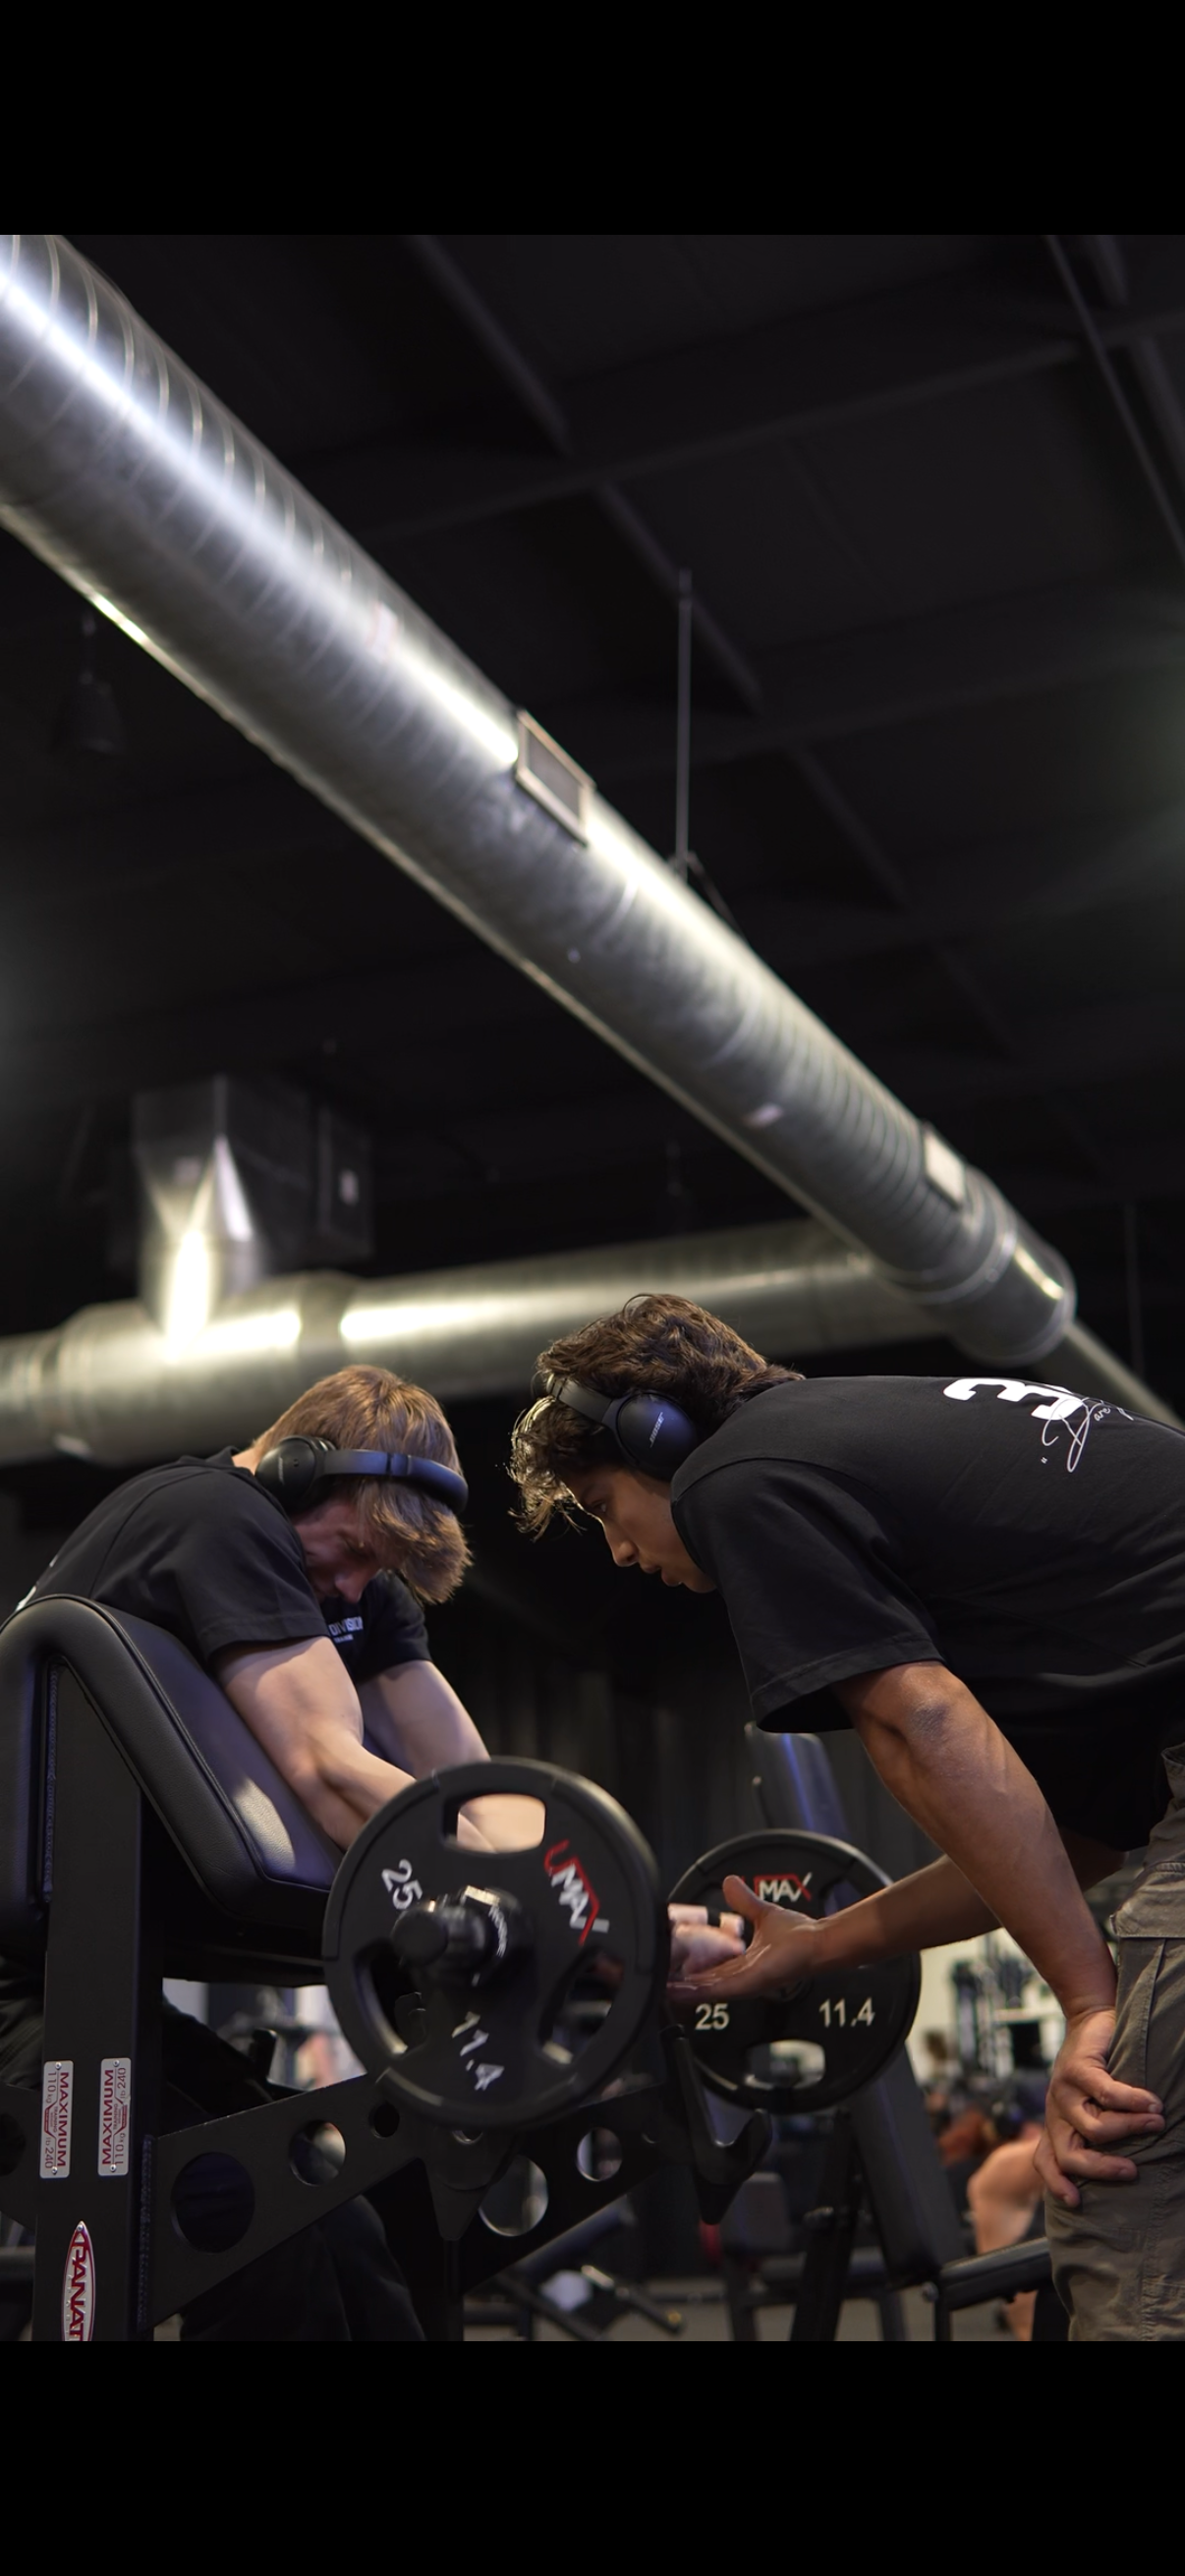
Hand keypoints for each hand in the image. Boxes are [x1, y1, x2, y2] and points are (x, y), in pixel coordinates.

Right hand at [667, 1875, 821, 2000]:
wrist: (818, 1943)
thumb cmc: (800, 1937)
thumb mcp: (762, 1915)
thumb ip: (744, 1902)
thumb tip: (730, 1883)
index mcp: (742, 1963)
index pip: (709, 1969)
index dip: (688, 1967)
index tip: (668, 1963)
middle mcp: (741, 1976)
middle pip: (703, 1983)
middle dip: (679, 1983)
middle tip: (654, 1981)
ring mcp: (744, 1982)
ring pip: (705, 1989)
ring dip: (682, 1989)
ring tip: (659, 1988)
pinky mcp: (749, 1983)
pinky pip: (718, 1989)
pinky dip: (697, 1990)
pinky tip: (679, 1990)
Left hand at [1033, 2006, 1164, 2208]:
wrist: (1090, 2019)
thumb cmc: (1097, 2068)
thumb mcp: (1089, 2104)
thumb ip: (1096, 2129)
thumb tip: (1127, 2162)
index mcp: (1055, 2123)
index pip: (1045, 2160)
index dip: (1056, 2183)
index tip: (1076, 2203)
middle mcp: (1054, 2111)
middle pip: (1070, 2156)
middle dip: (1102, 2169)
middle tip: (1132, 2171)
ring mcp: (1062, 2091)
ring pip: (1095, 2129)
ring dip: (1131, 2129)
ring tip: (1157, 2124)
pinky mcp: (1076, 2069)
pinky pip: (1108, 2095)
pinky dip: (1134, 2103)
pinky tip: (1153, 2104)